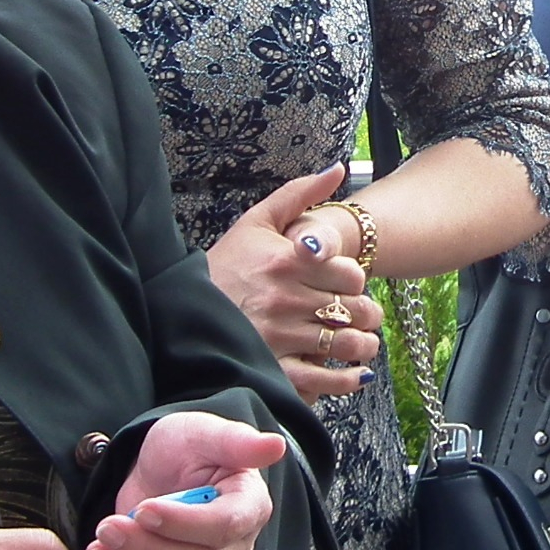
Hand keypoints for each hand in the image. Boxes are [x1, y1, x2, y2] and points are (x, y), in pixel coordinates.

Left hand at [79, 413, 285, 549]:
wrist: (158, 470)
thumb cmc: (183, 447)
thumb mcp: (202, 433)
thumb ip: (235, 440)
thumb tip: (274, 445)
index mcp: (250, 504)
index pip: (224, 526)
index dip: (183, 524)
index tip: (143, 509)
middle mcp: (237, 545)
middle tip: (106, 528)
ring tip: (97, 549)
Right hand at [208, 166, 382, 399]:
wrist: (182, 309)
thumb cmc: (224, 264)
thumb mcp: (257, 221)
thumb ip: (300, 194)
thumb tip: (339, 169)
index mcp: (288, 261)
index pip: (350, 274)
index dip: (356, 280)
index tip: (348, 285)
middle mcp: (286, 298)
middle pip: (354, 310)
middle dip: (367, 314)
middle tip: (363, 316)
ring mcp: (280, 336)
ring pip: (345, 344)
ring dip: (363, 346)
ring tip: (362, 343)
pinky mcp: (272, 369)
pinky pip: (323, 380)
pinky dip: (346, 380)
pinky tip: (354, 374)